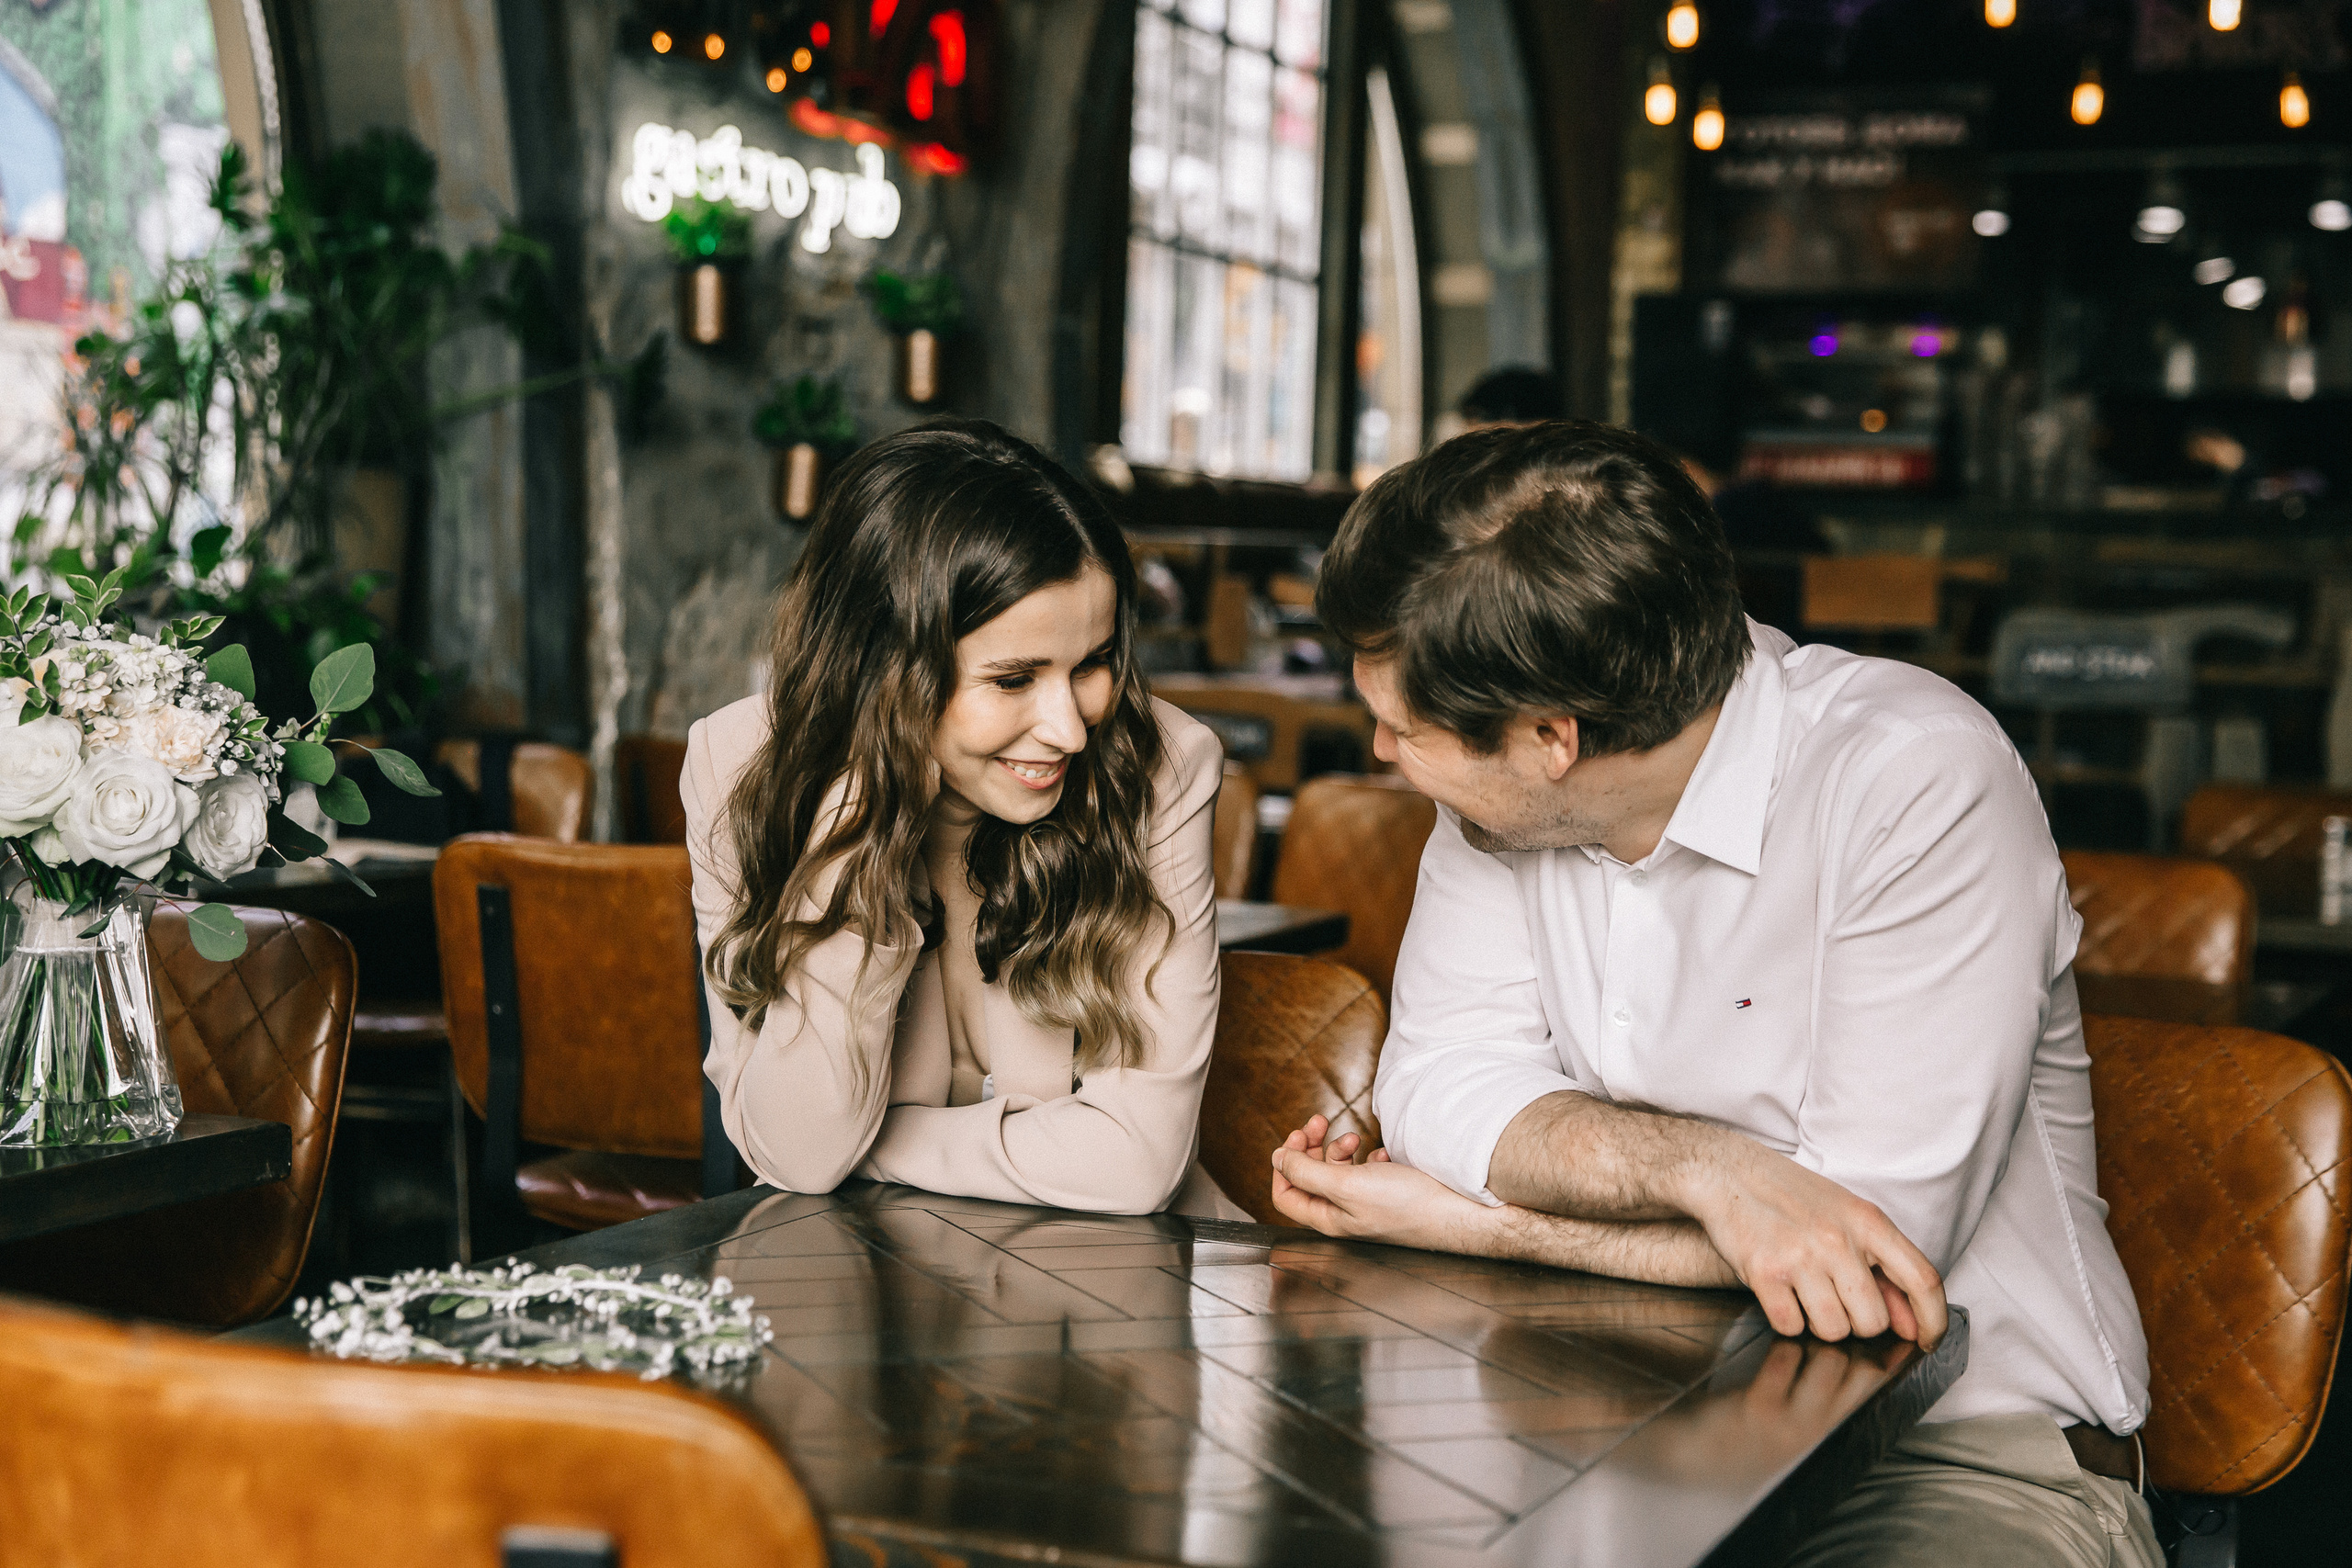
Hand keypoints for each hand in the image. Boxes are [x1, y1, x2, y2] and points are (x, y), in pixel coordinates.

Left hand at [1271, 1117, 1495, 1252]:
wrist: (1460, 1211)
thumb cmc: (1408, 1205)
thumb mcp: (1347, 1185)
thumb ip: (1307, 1173)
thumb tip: (1277, 1159)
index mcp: (1328, 1219)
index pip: (1285, 1193)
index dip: (1284, 1163)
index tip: (1297, 1137)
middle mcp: (1345, 1215)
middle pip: (1311, 1177)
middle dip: (1312, 1147)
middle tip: (1319, 1121)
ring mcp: (1368, 1204)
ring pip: (1339, 1171)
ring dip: (1340, 1148)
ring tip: (1355, 1139)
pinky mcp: (1390, 1194)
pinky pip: (1367, 1172)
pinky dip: (1368, 1157)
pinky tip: (1381, 1154)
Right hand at [1689, 1142, 1946, 1349]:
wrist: (1729, 1173)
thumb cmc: (1792, 1195)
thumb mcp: (1848, 1217)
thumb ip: (1884, 1267)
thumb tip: (1912, 1324)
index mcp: (1868, 1221)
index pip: (1923, 1280)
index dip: (1933, 1320)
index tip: (1926, 1341)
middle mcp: (1838, 1239)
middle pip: (1873, 1321)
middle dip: (1858, 1323)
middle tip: (1838, 1299)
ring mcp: (1800, 1257)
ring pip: (1834, 1331)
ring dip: (1821, 1324)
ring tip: (1806, 1294)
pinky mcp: (1764, 1273)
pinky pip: (1790, 1326)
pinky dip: (1786, 1320)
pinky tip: (1780, 1293)